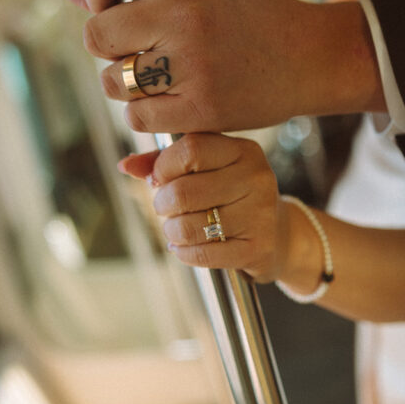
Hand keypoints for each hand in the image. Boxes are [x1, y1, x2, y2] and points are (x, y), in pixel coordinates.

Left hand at [63, 0, 382, 134]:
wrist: (307, 56)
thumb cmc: (243, 11)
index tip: (121, 4)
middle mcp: (184, 10)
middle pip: (96, 35)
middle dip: (111, 46)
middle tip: (147, 46)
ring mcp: (192, 62)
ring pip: (114, 81)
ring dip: (129, 82)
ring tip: (164, 72)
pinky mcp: (200, 107)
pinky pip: (137, 117)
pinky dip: (148, 112)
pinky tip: (174, 98)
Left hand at [119, 133, 286, 281]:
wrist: (279, 235)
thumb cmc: (233, 196)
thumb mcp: (207, 170)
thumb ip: (166, 162)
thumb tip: (126, 166)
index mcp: (243, 151)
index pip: (190, 150)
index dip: (163, 167)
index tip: (159, 179)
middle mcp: (257, 179)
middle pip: (184, 191)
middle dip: (163, 204)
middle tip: (166, 208)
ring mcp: (259, 215)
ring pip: (188, 226)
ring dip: (171, 231)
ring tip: (177, 229)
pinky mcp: (256, 248)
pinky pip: (201, 253)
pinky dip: (184, 253)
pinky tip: (187, 247)